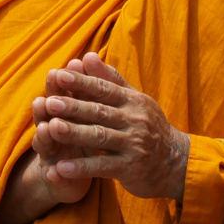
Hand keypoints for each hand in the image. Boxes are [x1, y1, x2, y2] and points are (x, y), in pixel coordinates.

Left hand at [29, 53, 188, 201]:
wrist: (175, 162)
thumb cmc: (148, 127)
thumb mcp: (134, 100)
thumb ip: (110, 79)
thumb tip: (87, 55)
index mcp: (133, 101)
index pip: (104, 89)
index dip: (82, 82)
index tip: (59, 75)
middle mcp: (135, 120)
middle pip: (99, 112)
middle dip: (73, 106)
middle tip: (49, 102)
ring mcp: (134, 145)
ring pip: (100, 137)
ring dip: (74, 133)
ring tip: (51, 128)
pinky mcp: (131, 168)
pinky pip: (103, 166)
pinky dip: (82, 167)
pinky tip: (61, 168)